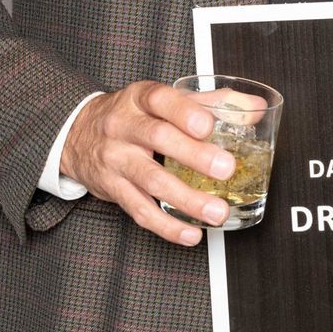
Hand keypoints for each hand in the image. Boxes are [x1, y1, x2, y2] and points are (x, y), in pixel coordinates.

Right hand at [60, 79, 236, 245]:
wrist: (79, 134)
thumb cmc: (133, 116)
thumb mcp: (165, 100)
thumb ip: (212, 102)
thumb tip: (254, 108)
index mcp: (141, 99)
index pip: (161, 100)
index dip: (185, 112)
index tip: (208, 125)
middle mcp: (124, 126)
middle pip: (158, 138)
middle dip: (194, 155)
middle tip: (226, 168)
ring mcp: (116, 158)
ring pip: (150, 180)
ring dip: (187, 199)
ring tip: (216, 211)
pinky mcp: (113, 188)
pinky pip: (139, 210)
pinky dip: (166, 226)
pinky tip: (190, 233)